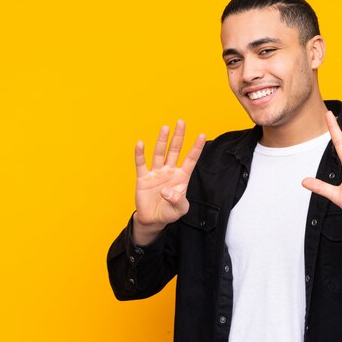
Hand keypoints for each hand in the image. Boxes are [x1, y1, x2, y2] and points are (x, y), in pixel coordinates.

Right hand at [133, 120, 205, 241]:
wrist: (153, 220)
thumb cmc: (169, 212)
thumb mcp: (179, 209)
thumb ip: (177, 200)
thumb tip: (166, 191)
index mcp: (182, 177)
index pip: (191, 159)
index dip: (196, 148)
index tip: (202, 135)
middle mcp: (169, 171)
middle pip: (174, 150)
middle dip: (178, 136)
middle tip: (181, 122)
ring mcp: (156, 173)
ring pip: (159, 153)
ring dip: (162, 141)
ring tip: (165, 128)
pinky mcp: (143, 178)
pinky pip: (141, 164)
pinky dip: (140, 154)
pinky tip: (140, 143)